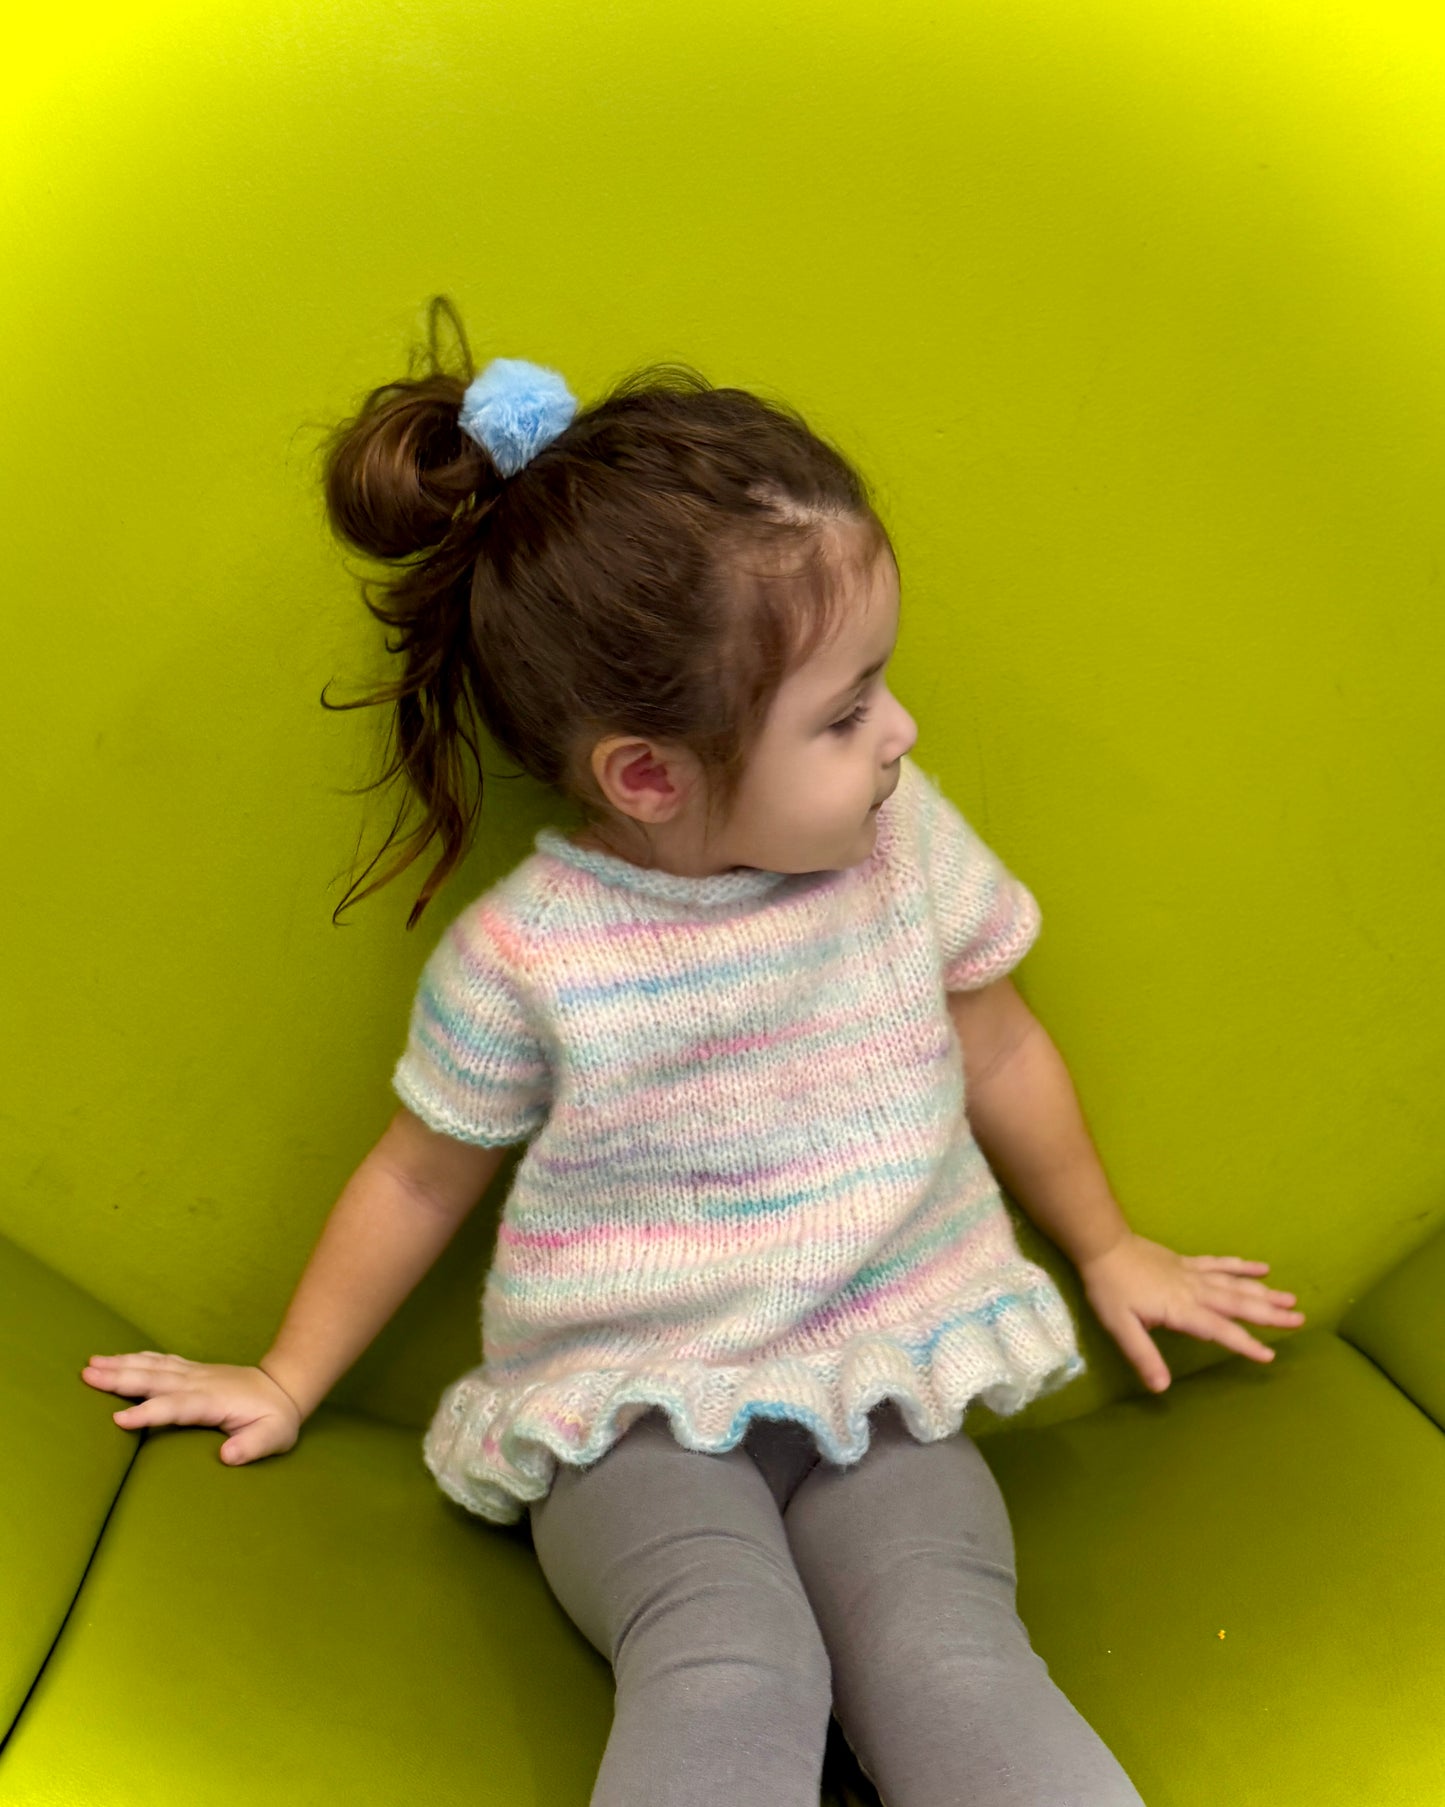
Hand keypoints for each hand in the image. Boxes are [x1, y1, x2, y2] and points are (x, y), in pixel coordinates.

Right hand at [80, 1351, 302, 1464]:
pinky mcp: (192, 1371)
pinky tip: (118, 1359)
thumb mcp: (273, 1437)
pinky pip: (160, 1362)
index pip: (176, 1407)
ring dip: (122, 1364)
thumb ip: (252, 1447)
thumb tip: (228, 1456)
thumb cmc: (276, 1419)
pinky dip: (137, 1359)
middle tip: (88, 1375)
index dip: (149, 1413)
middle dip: (121, 1378)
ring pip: (154, 1366)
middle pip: (155, 1379)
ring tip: (92, 1363)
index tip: (119, 1419)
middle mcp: (199, 1383)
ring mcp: (195, 1374)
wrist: (284, 1387)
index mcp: (214, 1401)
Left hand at [1078, 1232, 1306, 1393]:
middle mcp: (1194, 1291)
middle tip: (1300, 1319)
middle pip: (1237, 1304)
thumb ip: (1143, 1355)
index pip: (1219, 1330)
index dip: (1244, 1343)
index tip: (1269, 1356)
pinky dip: (1241, 1266)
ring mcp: (1192, 1274)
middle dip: (1269, 1314)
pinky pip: (1220, 1264)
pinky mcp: (1186, 1262)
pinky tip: (1261, 1268)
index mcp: (1181, 1309)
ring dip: (1264, 1292)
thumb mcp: (1120, 1326)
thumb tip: (1162, 1387)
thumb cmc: (1110, 1288)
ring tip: (1291, 1298)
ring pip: (1235, 1284)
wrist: (1103, 1245)